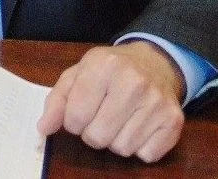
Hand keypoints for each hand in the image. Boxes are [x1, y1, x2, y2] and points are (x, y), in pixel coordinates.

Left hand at [37, 40, 184, 162]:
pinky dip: (139, 147)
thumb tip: (44, 128)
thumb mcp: (78, 74)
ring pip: (121, 149)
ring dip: (115, 140)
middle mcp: (133, 81)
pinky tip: (139, 125)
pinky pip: (146, 155)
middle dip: (93, 132)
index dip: (72, 121)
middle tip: (100, 116)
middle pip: (97, 137)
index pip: (75, 116)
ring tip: (120, 118)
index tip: (80, 111)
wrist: (155, 62)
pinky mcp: (174, 120)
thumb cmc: (110, 71)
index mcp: (103, 65)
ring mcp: (156, 101)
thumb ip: (57, 100)